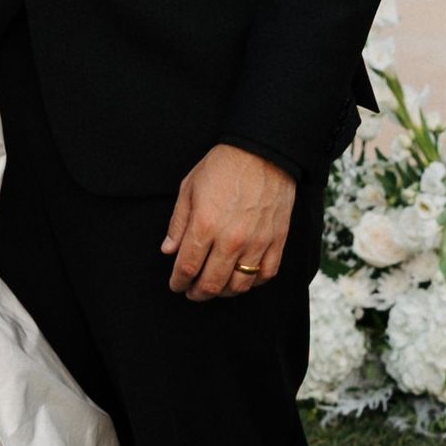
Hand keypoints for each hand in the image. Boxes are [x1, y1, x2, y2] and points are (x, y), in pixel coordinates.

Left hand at [161, 145, 297, 301]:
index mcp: (205, 225)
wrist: (263, 152)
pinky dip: (252, 282)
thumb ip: (178, 223)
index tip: (176, 284)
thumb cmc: (222, 166)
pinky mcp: (277, 241)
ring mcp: (256, 242)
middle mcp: (231, 239)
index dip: (178, 281)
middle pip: (211, 283)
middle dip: (197, 292)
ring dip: (223, 292)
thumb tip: (168, 250)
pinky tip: (242, 279)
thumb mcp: (189, 188)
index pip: (187, 267)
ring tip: (215, 287)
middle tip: (192, 292)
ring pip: (238, 285)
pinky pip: (265, 274)